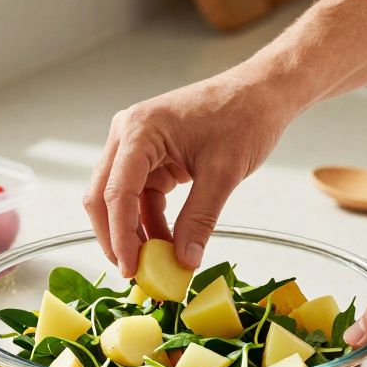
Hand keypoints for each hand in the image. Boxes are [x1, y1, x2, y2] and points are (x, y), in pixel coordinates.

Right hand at [84, 73, 294, 275]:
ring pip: (119, 199)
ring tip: (155, 263)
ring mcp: (136, 144)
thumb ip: (199, 220)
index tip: (130, 269)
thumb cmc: (244, 117)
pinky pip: (141, 195)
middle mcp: (128, 134)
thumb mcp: (222, 174)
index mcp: (139, 131)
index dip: (120, 236)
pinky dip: (150, 220)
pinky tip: (167, 243)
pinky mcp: (151, 155)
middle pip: (104, 196)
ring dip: (134, 232)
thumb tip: (184, 261)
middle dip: (116, 237)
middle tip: (134, 272)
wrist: (262, 93)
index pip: (116, 193)